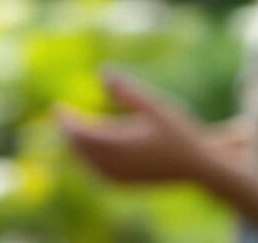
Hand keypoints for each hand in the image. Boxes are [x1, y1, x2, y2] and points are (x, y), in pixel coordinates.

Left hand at [54, 70, 215, 186]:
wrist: (200, 167)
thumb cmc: (179, 133)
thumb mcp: (156, 107)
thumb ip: (128, 92)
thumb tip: (103, 71)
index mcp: (124, 145)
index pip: (84, 135)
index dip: (67, 122)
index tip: (57, 108)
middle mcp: (119, 165)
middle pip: (81, 151)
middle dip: (68, 134)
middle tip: (60, 116)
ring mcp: (122, 179)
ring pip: (87, 165)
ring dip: (76, 149)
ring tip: (69, 130)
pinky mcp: (126, 186)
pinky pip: (98, 176)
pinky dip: (87, 163)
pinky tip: (86, 153)